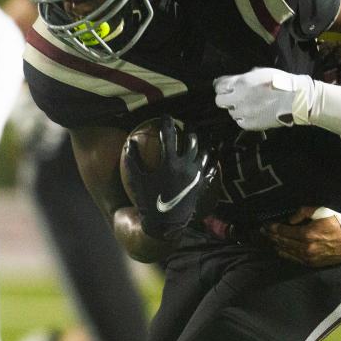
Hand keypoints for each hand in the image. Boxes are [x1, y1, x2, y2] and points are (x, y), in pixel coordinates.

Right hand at [122, 115, 212, 239]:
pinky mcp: (202, 184)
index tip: (165, 116)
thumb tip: (129, 142)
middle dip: (190, 130)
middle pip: (192, 140)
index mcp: (170, 163)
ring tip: (200, 139)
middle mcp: (187, 166)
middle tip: (187, 125)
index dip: (167, 123)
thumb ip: (133, 160)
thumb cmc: (148, 202)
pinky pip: (210, 169)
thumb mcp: (136, 180)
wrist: (166, 224)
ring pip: (205, 152)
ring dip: (202, 143)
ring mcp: (197, 175)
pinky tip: (211, 157)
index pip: (170, 135)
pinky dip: (211, 161)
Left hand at [214, 67, 315, 129]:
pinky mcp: (250, 124)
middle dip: (226, 98)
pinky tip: (253, 113)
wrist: (295, 99)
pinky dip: (244, 118)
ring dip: (237, 108)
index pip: (220, 86)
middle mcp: (239, 98)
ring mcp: (244, 113)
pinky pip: (240, 122)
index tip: (226, 88)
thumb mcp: (260, 73)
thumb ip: (244, 77)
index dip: (222, 86)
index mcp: (241, 83)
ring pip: (231, 112)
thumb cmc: (280, 82)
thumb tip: (233, 81)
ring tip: (249, 106)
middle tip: (234, 97)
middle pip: (220, 101)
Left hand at [264, 206, 340, 266]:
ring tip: (269, 239)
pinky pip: (293, 259)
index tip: (266, 225)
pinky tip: (279, 249)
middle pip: (283, 242)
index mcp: (308, 234)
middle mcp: (306, 248)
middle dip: (272, 236)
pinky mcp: (312, 263)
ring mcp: (308, 257)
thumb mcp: (322, 211)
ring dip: (276, 245)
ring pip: (287, 251)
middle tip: (263, 231)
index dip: (273, 228)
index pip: (284, 231)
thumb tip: (290, 220)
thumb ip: (304, 212)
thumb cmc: (338, 224)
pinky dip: (284, 254)